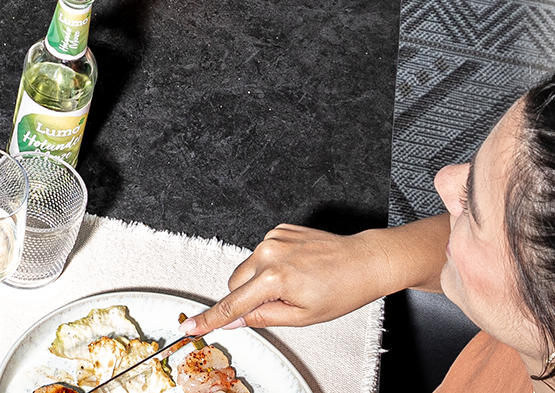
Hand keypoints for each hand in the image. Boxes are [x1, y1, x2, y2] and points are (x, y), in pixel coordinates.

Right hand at [184, 223, 421, 336]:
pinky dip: (271, 265)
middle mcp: (268, 252)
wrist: (363, 261)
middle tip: (278, 305)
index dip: (210, 318)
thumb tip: (236, 320)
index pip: (233, 304)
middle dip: (247, 298)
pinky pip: (262, 252)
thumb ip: (263, 318)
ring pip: (247, 267)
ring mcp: (272, 237)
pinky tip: (296, 268)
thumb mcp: (303, 317)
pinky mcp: (279, 229)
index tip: (190, 326)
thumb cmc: (341, 291)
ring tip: (294, 285)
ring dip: (259, 281)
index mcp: (274, 278)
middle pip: (235, 283)